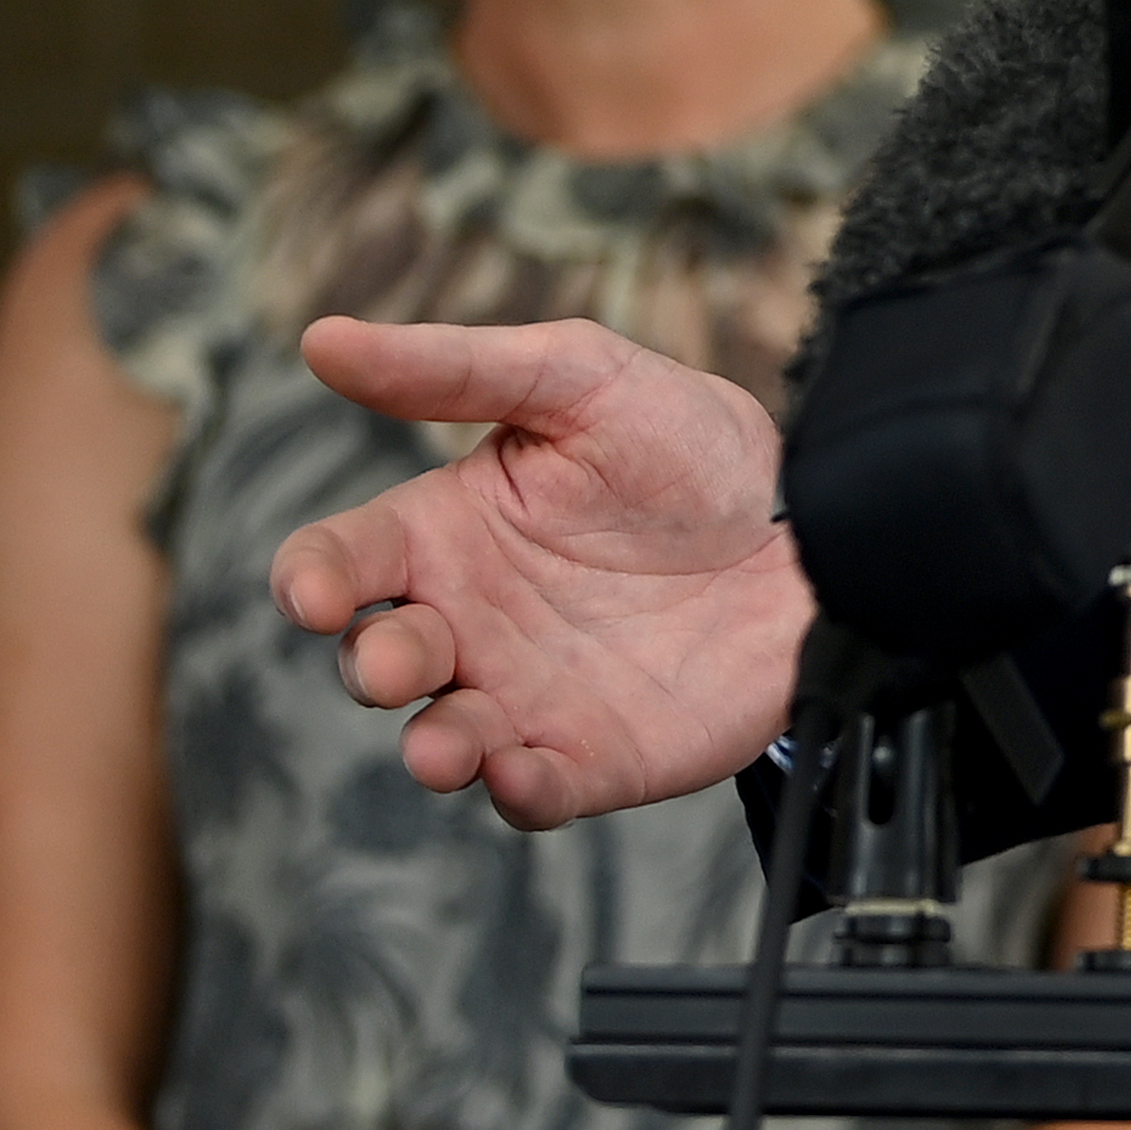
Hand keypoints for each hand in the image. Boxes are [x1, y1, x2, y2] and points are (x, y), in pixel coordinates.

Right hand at [267, 315, 808, 827]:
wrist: (818, 522)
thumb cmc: (691, 447)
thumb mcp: (580, 378)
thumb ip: (454, 367)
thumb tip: (322, 338)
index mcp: (448, 533)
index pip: (344, 560)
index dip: (313, 577)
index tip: (313, 591)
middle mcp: (470, 621)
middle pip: (379, 658)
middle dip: (372, 664)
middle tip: (398, 655)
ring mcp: (526, 694)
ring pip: (444, 737)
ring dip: (432, 747)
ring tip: (444, 745)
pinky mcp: (595, 754)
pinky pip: (535, 792)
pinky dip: (518, 791)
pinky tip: (521, 772)